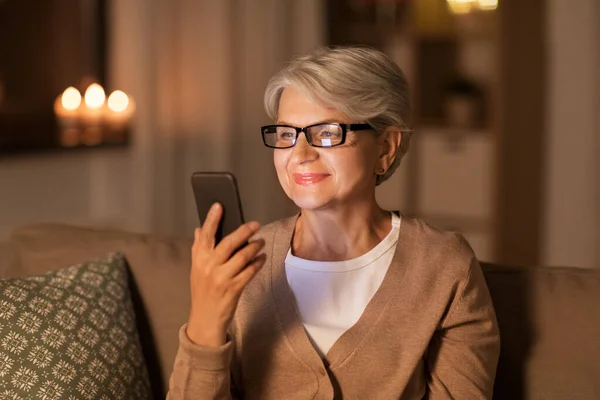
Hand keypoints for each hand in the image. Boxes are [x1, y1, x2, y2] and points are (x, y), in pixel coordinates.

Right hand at [186, 203, 266, 346]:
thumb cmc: (202, 291)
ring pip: (242, 256)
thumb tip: (198, 230)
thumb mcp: (196, 269)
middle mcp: (209, 267)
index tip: (219, 205)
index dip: (212, 219)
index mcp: (199, 259)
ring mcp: (222, 278)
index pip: (205, 235)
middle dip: (243, 231)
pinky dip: (257, 263)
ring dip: (254, 247)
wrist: (205, 320)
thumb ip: (198, 249)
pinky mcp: (234, 288)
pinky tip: (262, 257)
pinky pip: (250, 271)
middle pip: (228, 243)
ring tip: (261, 242)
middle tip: (255, 224)